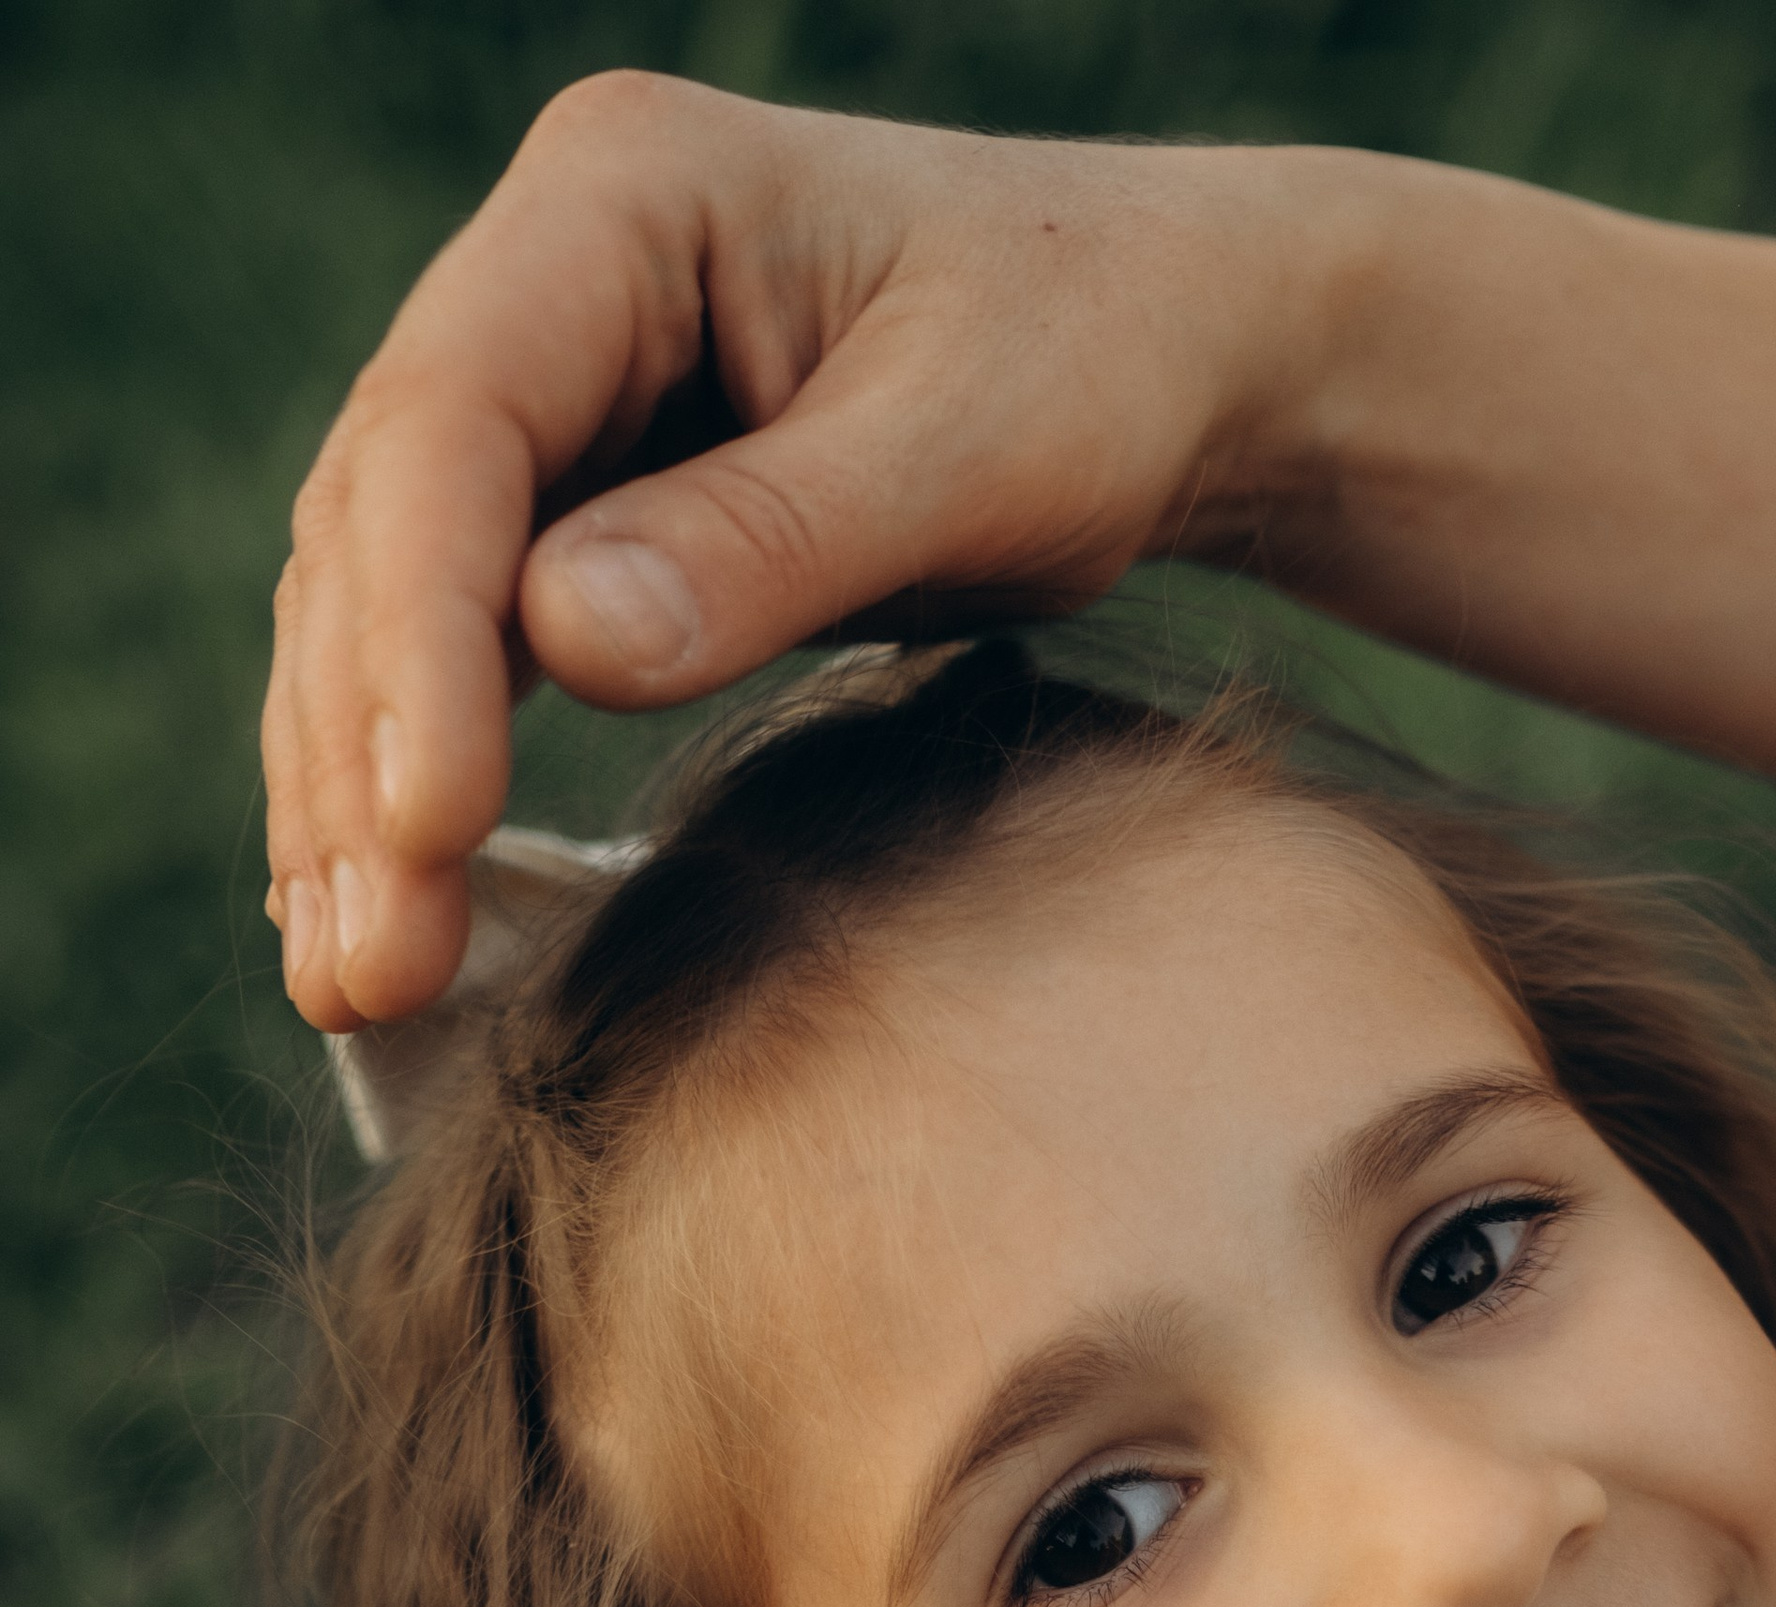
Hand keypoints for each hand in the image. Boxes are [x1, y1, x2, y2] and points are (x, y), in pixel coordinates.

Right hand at [263, 78, 1338, 1029]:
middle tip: (365, 969)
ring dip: (354, 799)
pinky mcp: (567, 508)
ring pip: (388, 606)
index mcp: (622, 197)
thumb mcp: (971, 446)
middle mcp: (544, 279)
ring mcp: (544, 396)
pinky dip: (418, 788)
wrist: (1168, 352)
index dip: (418, 634)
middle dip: (358, 754)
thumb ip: (773, 541)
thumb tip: (562, 642)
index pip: (455, 423)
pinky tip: (391, 923)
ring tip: (355, 987)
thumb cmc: (1097, 360)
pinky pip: (454, 655)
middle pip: (383, 526)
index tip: (429, 823)